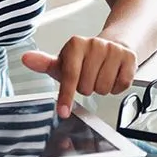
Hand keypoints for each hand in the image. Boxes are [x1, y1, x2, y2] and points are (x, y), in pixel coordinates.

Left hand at [21, 35, 137, 118]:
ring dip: (101, 88)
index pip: (69, 76)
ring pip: (103, 88)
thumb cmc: (84, 58)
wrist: (112, 46)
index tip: (63, 112)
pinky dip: (116, 87)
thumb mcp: (63, 62)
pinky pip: (121, 85)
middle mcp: (95, 44)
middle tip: (88, 77)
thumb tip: (26, 58)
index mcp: (75, 44)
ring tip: (100, 75)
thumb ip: (44, 63)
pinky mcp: (129, 57)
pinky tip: (112, 75)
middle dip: (86, 88)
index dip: (66, 96)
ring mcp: (113, 49)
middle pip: (87, 87)